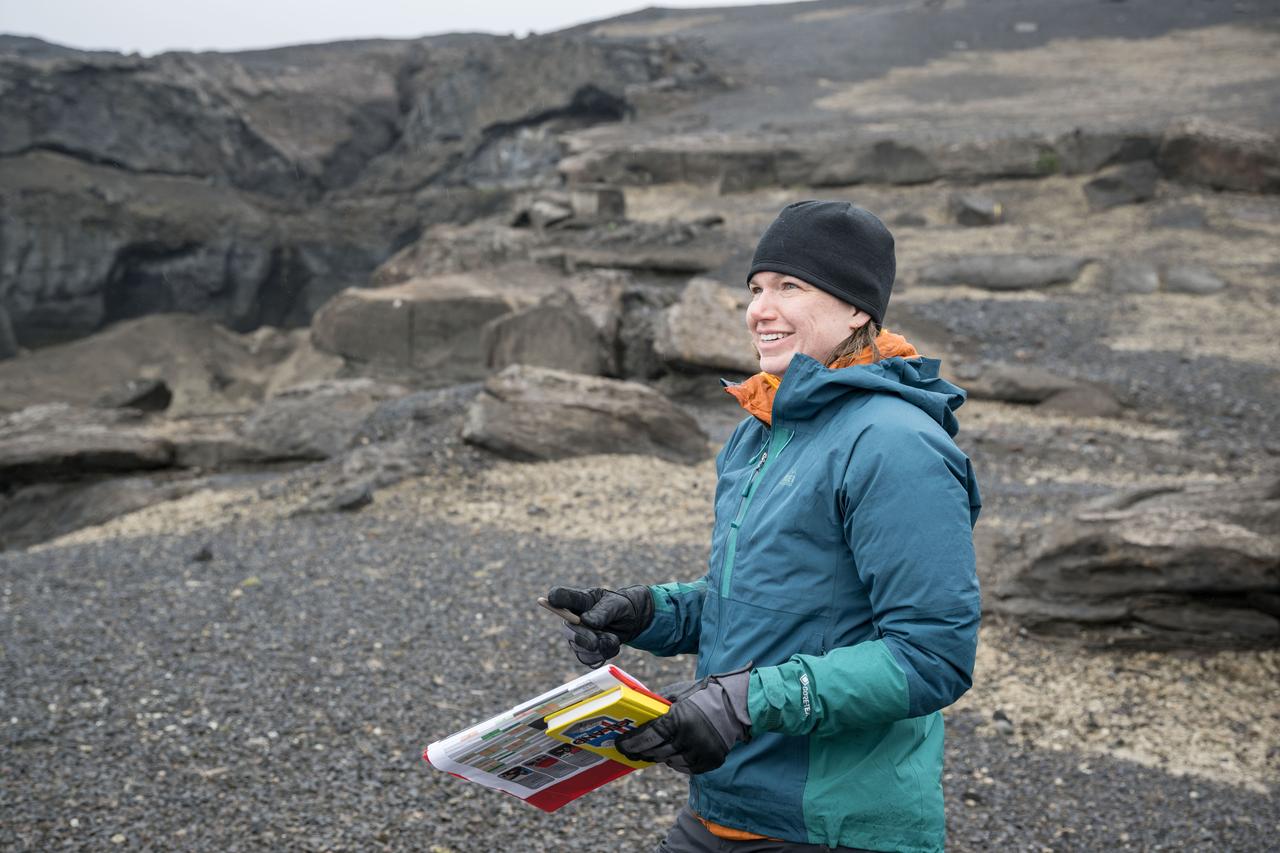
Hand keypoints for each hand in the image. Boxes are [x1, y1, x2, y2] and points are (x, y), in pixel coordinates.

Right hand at [546, 585, 653, 667]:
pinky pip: (589, 658)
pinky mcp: (585, 651)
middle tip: (595, 642)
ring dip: (599, 646)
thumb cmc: (620, 607)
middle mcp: (573, 618)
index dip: (556, 598)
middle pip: (567, 629)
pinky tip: (612, 645)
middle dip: (581, 637)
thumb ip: (602, 611)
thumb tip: (585, 621)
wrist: (631, 622)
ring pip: (578, 647)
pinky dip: (604, 654)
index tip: (553, 598)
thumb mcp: (616, 604)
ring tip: (613, 638)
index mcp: (579, 600)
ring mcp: (577, 636)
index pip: (560, 596)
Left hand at [615, 667, 751, 773]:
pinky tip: (674, 755)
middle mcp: (689, 738)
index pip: (648, 737)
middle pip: (657, 752)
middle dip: (642, 752)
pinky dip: (678, 763)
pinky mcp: (711, 761)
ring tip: (654, 751)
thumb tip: (638, 712)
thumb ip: (658, 704)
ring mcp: (700, 752)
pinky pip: (687, 768)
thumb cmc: (703, 695)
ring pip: (671, 762)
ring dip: (661, 757)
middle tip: (632, 751)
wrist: (735, 704)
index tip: (620, 746)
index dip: (631, 743)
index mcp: (678, 719)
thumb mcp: (677, 693)